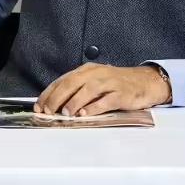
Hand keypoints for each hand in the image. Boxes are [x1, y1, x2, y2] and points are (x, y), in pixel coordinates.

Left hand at [34, 63, 170, 116]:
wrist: (145, 81)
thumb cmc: (117, 84)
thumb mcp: (95, 82)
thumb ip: (77, 91)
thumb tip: (56, 106)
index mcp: (87, 70)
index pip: (63, 80)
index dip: (49, 93)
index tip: (39, 105)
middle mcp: (97, 73)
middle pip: (72, 83)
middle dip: (57, 97)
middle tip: (48, 110)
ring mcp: (110, 82)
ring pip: (88, 90)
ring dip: (74, 102)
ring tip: (65, 113)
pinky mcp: (122, 93)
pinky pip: (106, 100)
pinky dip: (95, 108)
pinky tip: (86, 114)